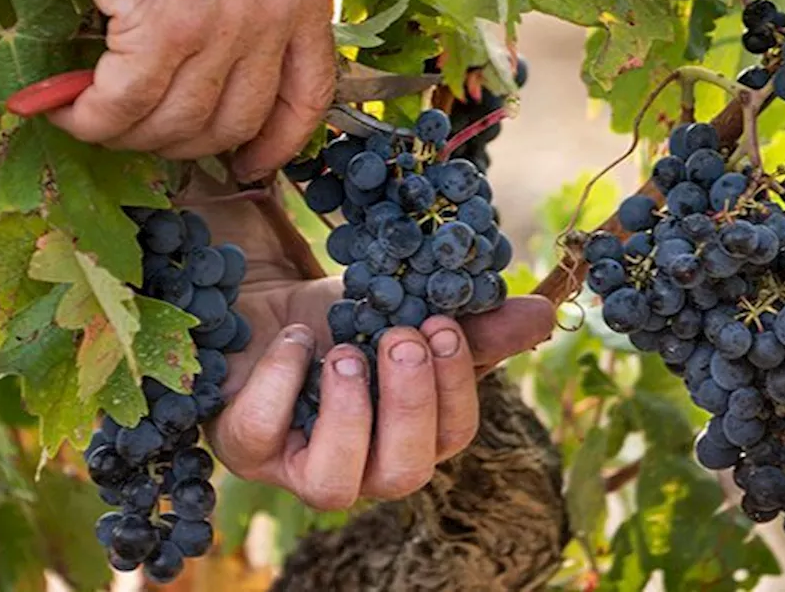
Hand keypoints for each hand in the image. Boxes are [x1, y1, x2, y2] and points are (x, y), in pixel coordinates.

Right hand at [50, 0, 334, 179]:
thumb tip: (210, 58)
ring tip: (89, 115)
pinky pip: (124, 105)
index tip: (248, 164)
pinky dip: (91, 118)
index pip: (308, 96)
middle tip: (137, 130)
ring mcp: (222, 24)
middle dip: (178, 143)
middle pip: (231, 124)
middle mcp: (270, 15)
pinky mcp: (165, 25)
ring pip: (174, 123)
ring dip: (123, 134)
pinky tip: (67, 107)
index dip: (276, 143)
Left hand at [185, 191, 556, 509]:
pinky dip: (281, 380)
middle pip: (402, 474)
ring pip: (333, 483)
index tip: (441, 325)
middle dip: (409, 404)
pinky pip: (258, 433)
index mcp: (405, 437)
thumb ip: (471, 322)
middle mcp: (355, 468)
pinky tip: (296, 338)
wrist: (262, 302)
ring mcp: (292, 465)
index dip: (454, 387)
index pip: (450, 438)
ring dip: (349, 413)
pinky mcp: (240, 446)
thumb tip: (544, 315)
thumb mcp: (405, 312)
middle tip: (403, 337)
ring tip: (345, 350)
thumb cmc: (340, 320)